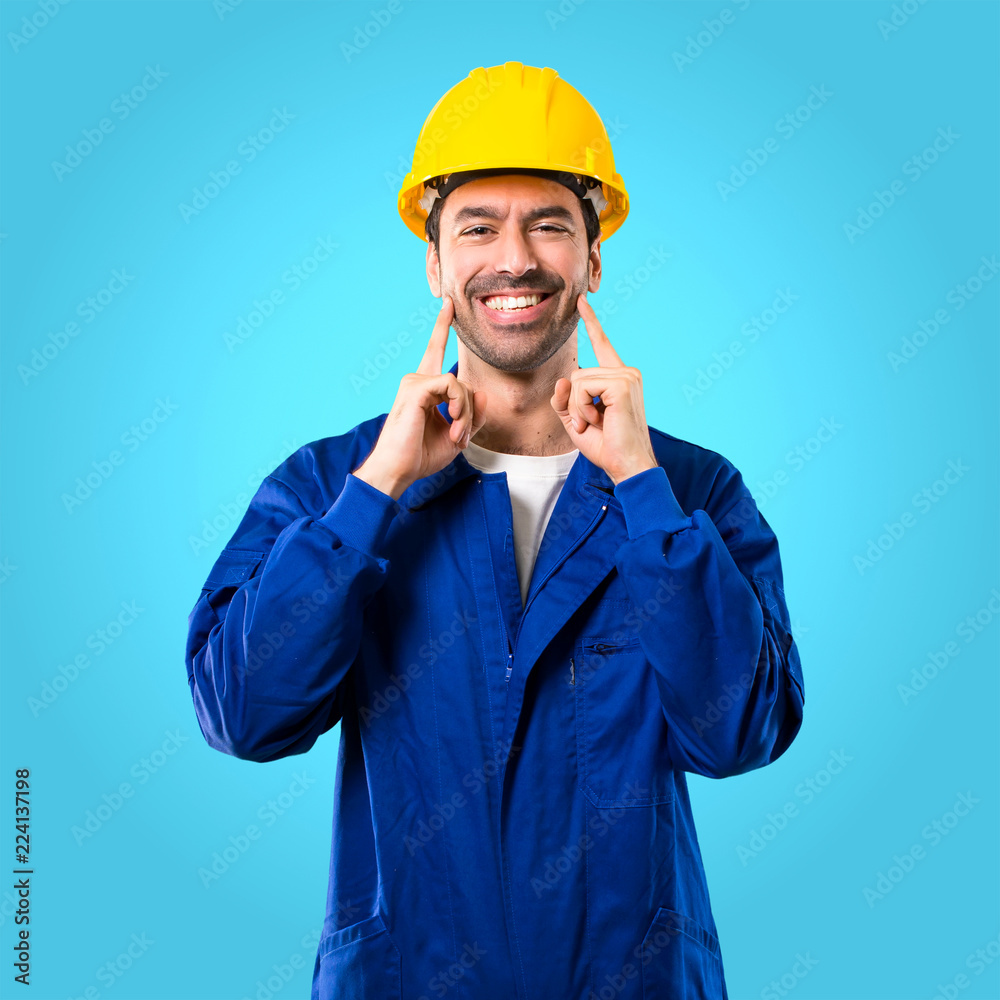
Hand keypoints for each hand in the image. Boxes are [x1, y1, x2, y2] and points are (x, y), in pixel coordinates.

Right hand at [353, 296, 487, 499]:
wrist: (397, 471)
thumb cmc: (420, 456)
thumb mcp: (456, 436)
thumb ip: (472, 415)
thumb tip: (483, 393)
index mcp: (423, 389)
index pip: (435, 352)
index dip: (441, 327)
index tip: (447, 304)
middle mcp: (416, 380)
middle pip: (460, 380)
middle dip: (468, 411)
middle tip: (461, 436)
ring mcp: (414, 382)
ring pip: (459, 385)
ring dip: (466, 413)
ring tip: (457, 435)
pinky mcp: (416, 388)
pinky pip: (452, 386)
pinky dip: (460, 407)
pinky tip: (452, 424)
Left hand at [550, 293, 657, 485]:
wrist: (627, 465)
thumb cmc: (607, 446)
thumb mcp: (576, 420)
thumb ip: (564, 399)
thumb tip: (563, 380)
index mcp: (619, 378)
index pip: (602, 345)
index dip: (591, 323)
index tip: (582, 302)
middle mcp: (626, 372)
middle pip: (578, 373)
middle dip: (575, 403)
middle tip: (590, 424)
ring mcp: (627, 375)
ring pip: (578, 379)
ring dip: (578, 407)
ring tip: (594, 424)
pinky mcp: (622, 383)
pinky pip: (583, 386)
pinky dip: (582, 407)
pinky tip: (597, 420)